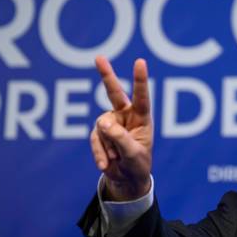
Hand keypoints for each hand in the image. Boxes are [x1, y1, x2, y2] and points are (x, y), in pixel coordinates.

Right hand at [90, 56, 152, 200]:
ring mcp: (111, 123)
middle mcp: (125, 115)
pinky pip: (94, 139)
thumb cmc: (138, 164)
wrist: (127, 179)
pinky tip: (105, 164)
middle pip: (114, 93)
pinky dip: (99, 152)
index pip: (141, 97)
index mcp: (142, 117)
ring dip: (108, 146)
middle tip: (99, 57)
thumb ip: (120, 137)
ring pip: (102, 128)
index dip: (140, 79)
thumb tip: (101, 121)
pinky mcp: (99, 133)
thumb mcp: (133, 154)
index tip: (140, 62)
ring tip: (117, 159)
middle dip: (106, 75)